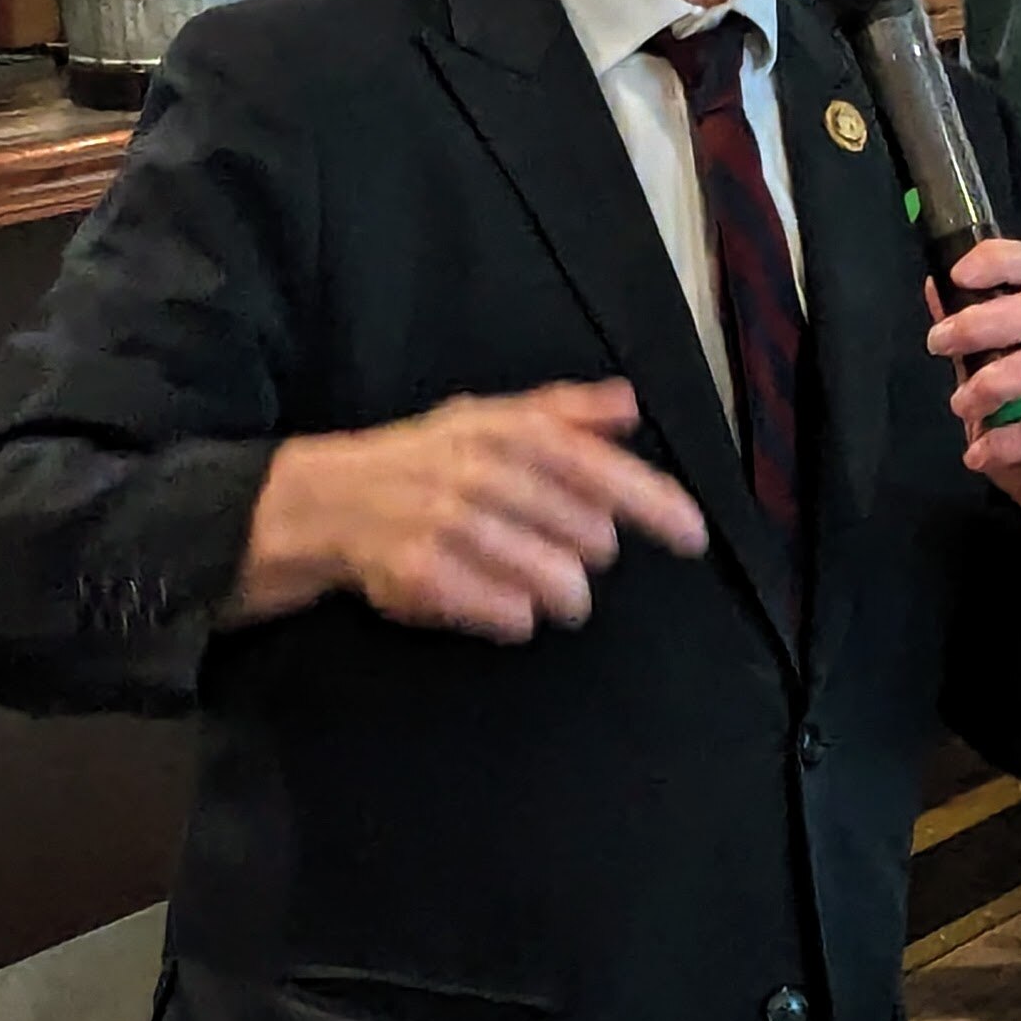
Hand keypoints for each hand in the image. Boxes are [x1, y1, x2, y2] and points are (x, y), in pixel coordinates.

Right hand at [237, 382, 709, 641]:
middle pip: (587, 537)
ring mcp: (449, 525)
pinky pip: (506, 613)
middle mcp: (481, 474)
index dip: (654, 504)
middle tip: (572, 556)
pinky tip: (508, 608)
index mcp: (507, 433)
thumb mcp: (487, 420)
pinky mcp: (422, 576)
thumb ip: (563, 412)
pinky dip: (516, 616)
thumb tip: (629, 404)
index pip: (599, 468)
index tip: (695, 537)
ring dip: (562, 594)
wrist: (325, 501)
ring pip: (554, 581)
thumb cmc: (422, 459)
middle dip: (590, 556)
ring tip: (551, 592)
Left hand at [923, 239, 1020, 614]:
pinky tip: (978, 456)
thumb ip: (968, 344)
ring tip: (961, 407)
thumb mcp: (989, 390)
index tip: (958, 274)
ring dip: (994, 379)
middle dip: (983, 321)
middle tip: (938, 344)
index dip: (1004, 261)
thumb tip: (935, 287)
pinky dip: (1006, 440)